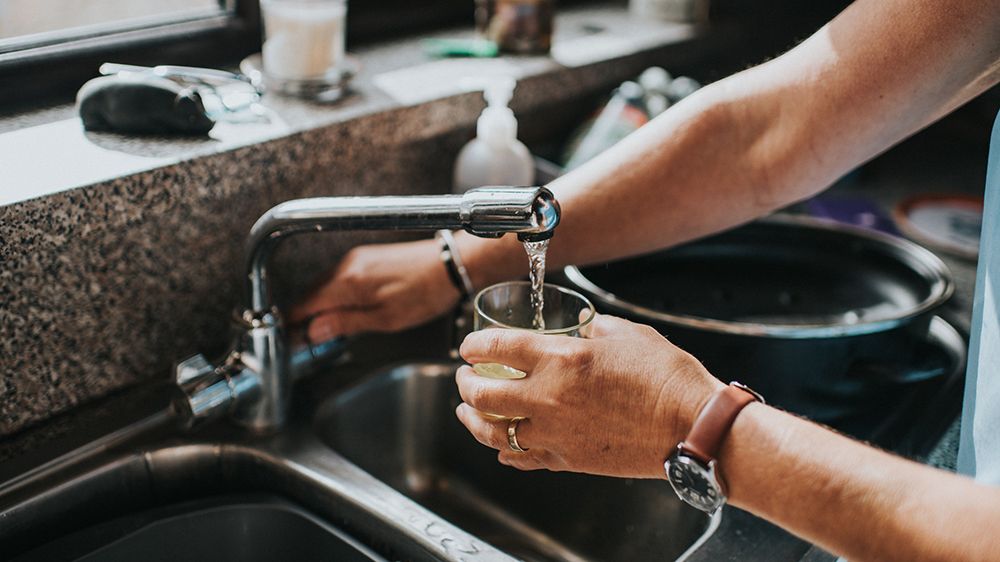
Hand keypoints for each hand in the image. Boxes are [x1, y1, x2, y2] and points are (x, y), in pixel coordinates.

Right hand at [289, 239, 459, 339]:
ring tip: (325, 330)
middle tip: (305, 342)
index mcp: (348, 282)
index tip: (291, 341)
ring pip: (324, 286)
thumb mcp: (385, 319)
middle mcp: (346, 266)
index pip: (304, 304)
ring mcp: (356, 259)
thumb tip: (313, 331)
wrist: (451, 263)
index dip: (293, 324)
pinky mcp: (366, 257)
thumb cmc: (425, 293)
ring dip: (319, 306)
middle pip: (310, 294)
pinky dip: (334, 295)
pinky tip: (344, 309)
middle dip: (304, 317)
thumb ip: (346, 323)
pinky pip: (339, 278)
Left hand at [455, 313, 723, 478]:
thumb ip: (593, 329)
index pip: (496, 348)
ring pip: (493, 433)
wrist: (692, 427)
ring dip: (473, 420)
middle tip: (465, 376)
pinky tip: (501, 446)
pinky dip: (505, 451)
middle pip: (482, 394)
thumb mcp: (627, 334)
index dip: (473, 345)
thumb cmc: (667, 378)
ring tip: (468, 412)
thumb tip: (581, 328)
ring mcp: (555, 434)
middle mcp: (548, 398)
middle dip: (465, 383)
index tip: (469, 346)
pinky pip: (521, 459)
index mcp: (561, 359)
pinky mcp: (567, 460)